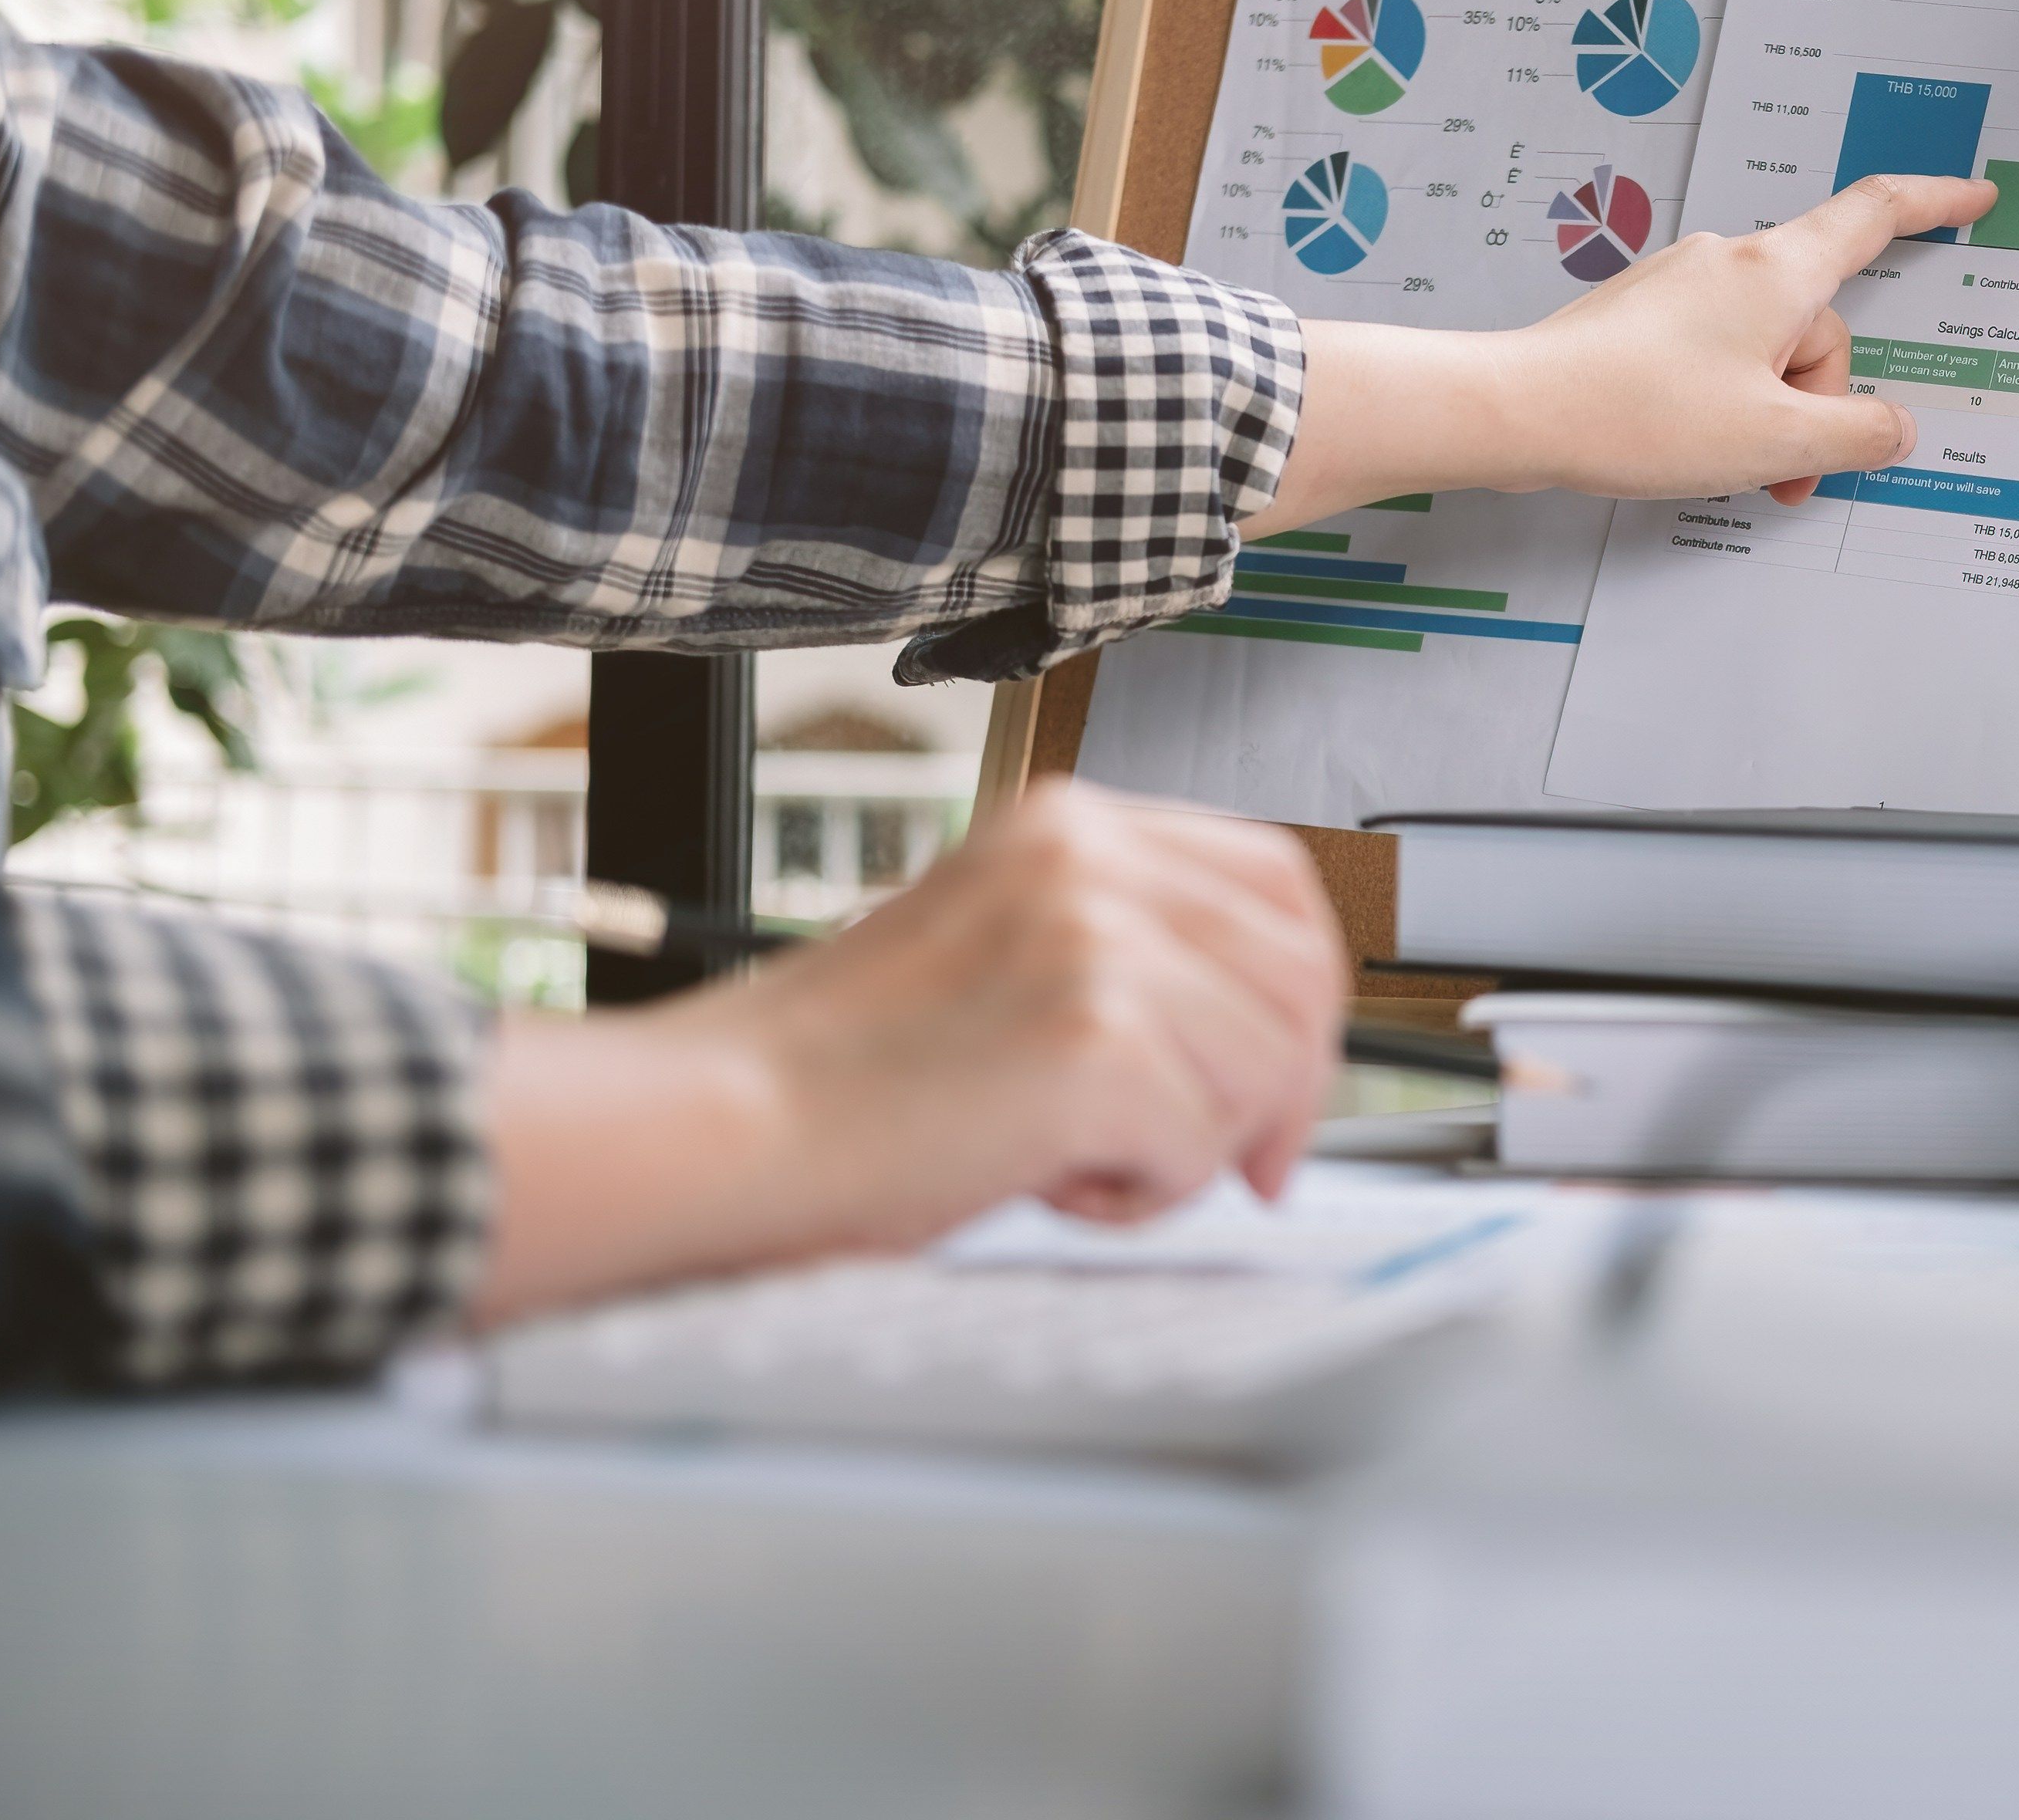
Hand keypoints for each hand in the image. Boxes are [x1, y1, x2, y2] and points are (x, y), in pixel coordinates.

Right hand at [471, 782, 1349, 1324]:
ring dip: (1194, 1145)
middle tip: (1238, 1164)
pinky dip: (1144, 1195)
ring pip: (1267, 1067)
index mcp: (1069, 822)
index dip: (1299, 992)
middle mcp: (1091, 860)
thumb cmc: (843, 1075)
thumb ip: (1123, 956)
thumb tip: (1271, 1039)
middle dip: (1284, 1089)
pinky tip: (1047, 1182)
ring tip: (1075, 1158)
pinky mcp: (1095, 1041)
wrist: (719, 1127)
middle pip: (1299, 975)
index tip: (1275, 1080)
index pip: (1275, 880)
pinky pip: (1204, 1146)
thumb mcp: (1004, 955)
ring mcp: (1095, 942)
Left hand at [1252, 172, 1995, 529]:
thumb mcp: (1774, 441)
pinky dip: (1727, 403)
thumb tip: (1892, 428)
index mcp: (1778, 273)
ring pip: (1766, 347)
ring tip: (1731, 465)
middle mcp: (1732, 262)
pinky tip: (1693, 445)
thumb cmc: (1636, 413)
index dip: (1935, 204)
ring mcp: (1683, 287)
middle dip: (1819, 399)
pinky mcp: (1645, 318)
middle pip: (1819, 321)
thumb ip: (1853, 435)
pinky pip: (1717, 355)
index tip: (1973, 198)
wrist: (1517, 410)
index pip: (1877, 215)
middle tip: (1789, 470)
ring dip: (1769, 412)